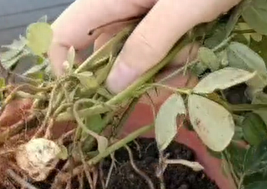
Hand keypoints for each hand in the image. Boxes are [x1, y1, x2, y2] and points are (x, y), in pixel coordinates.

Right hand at [48, 0, 241, 92]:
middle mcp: (120, 5)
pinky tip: (201, 55)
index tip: (94, 101)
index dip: (67, 70)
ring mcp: (145, 12)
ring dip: (165, 70)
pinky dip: (180, 57)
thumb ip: (148, 44)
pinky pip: (162, 46)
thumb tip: (112, 86)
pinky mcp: (167, 16)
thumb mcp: (181, 8)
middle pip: (107, 53)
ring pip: (139, 55)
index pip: (64, 35)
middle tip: (167, 88)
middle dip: (135, 78)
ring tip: (195, 63)